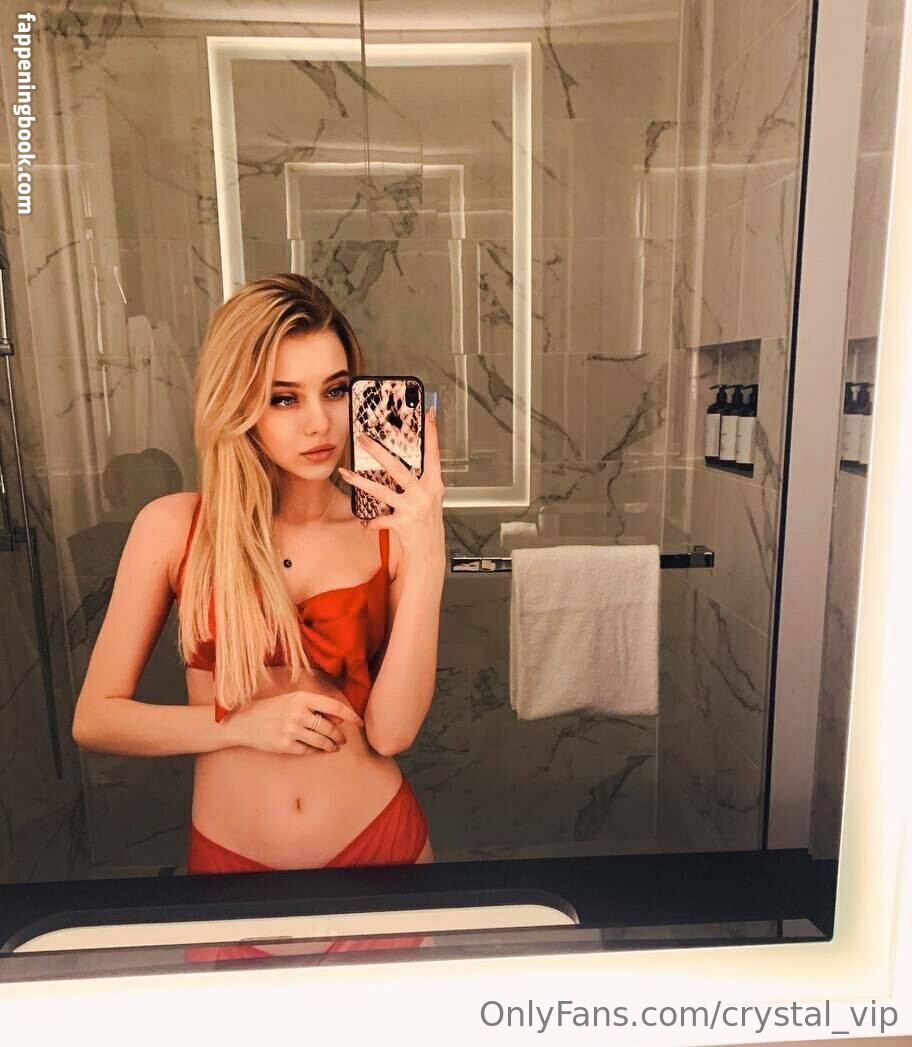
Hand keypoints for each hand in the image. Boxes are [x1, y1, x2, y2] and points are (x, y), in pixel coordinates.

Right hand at [225, 689, 363, 755]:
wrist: (245, 722)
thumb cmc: (272, 708)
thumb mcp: (293, 700)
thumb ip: (315, 706)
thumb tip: (339, 718)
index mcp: (302, 698)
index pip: (334, 707)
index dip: (351, 716)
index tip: (359, 723)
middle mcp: (298, 714)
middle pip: (329, 727)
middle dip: (339, 735)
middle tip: (343, 739)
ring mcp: (291, 730)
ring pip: (321, 741)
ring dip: (331, 745)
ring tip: (334, 746)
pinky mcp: (285, 745)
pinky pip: (308, 750)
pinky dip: (316, 751)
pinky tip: (319, 750)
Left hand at [338, 407, 445, 570]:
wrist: (430, 555)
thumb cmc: (427, 525)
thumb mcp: (430, 500)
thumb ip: (421, 482)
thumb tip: (404, 463)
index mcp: (434, 485)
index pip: (434, 454)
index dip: (432, 434)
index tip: (429, 414)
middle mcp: (425, 494)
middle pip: (398, 467)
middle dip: (378, 452)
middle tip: (363, 438)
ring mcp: (413, 508)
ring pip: (382, 491)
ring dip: (361, 481)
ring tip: (346, 472)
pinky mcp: (402, 524)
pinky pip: (380, 520)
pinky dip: (371, 521)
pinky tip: (364, 521)